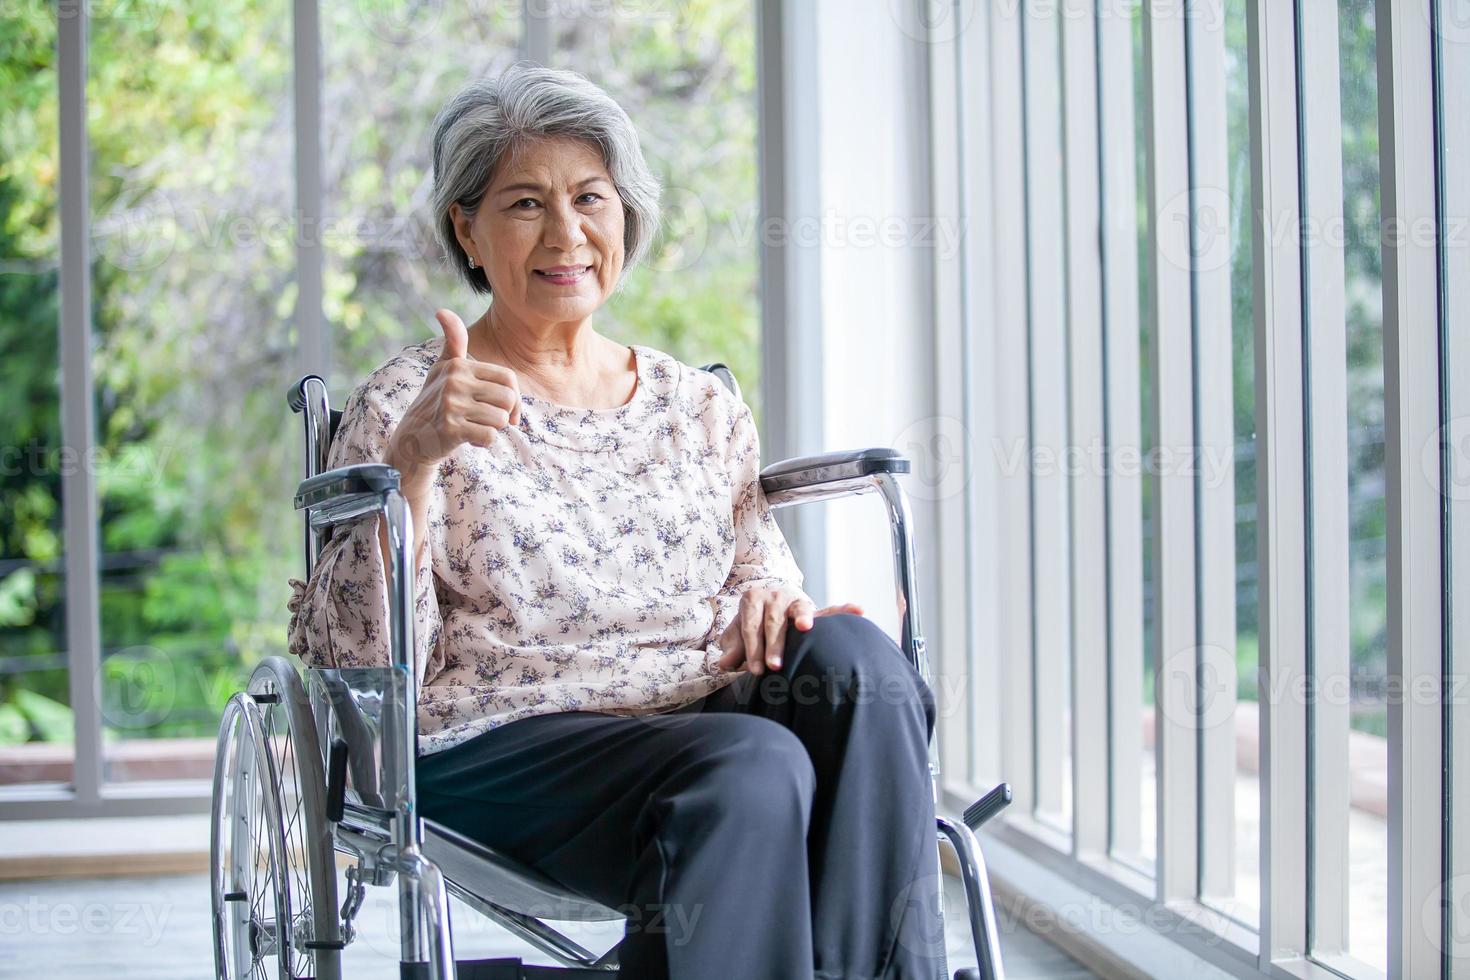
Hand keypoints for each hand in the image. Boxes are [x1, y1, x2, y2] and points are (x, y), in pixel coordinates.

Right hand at [385, 309, 522, 482]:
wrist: (412, 438)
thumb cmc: (436, 402)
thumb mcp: (443, 369)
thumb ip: (453, 342)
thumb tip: (442, 310)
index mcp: (457, 365)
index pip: (508, 378)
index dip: (514, 397)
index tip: (506, 408)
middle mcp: (454, 381)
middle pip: (508, 398)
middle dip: (504, 414)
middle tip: (487, 419)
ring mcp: (451, 405)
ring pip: (501, 419)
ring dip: (493, 429)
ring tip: (474, 427)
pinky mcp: (451, 429)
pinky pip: (490, 436)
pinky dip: (484, 442)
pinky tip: (469, 439)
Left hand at [714, 585, 864, 675]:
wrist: (765, 601)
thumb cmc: (750, 625)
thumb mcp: (737, 634)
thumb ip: (733, 647)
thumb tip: (724, 663)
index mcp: (753, 599)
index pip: (751, 626)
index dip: (752, 649)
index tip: (756, 670)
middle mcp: (775, 595)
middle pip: (773, 621)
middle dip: (774, 644)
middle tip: (775, 666)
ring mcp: (795, 600)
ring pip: (799, 610)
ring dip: (803, 617)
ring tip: (805, 627)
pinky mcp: (812, 609)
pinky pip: (829, 609)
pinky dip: (844, 610)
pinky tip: (859, 610)